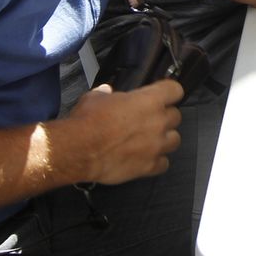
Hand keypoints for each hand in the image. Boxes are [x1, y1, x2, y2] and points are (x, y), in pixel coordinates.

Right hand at [65, 80, 183, 184]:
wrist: (80, 150)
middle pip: (176, 116)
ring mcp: (156, 145)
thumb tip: (106, 92)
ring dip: (165, 139)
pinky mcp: (149, 166)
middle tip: (150, 120)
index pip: (175, 90)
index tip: (164, 95)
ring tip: (151, 140)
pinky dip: (157, 162)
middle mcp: (158, 121)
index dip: (169, 92)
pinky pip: (163, 164)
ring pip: (174, 140)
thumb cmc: (88, 122)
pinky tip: (146, 159)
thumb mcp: (95, 98)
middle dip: (165, 117)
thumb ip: (105, 94)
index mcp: (149, 100)